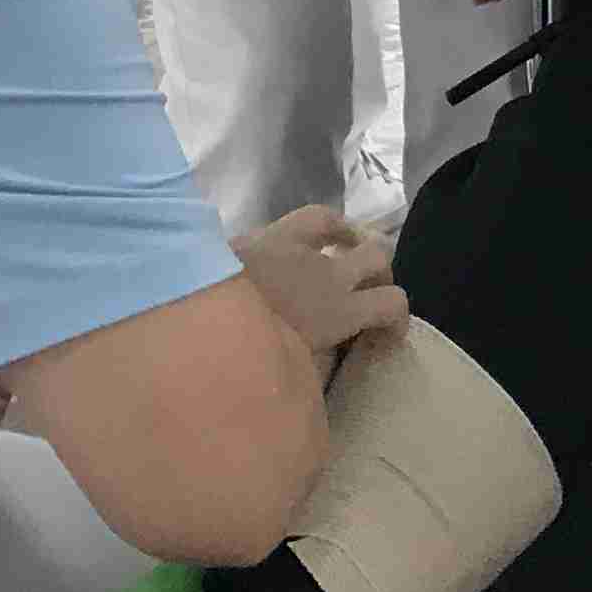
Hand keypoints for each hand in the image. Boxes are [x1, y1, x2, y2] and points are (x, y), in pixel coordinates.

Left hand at [233, 203, 406, 365]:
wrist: (193, 308)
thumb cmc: (243, 352)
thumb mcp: (289, 371)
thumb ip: (313, 367)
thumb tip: (319, 373)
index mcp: (339, 313)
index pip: (393, 303)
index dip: (398, 319)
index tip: (386, 338)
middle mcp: (330, 274)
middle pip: (379, 259)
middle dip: (381, 277)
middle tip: (368, 297)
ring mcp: (303, 248)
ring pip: (350, 230)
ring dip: (358, 246)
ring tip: (351, 259)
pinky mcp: (273, 233)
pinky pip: (315, 218)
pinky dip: (328, 227)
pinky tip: (324, 236)